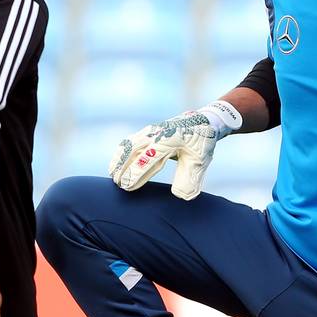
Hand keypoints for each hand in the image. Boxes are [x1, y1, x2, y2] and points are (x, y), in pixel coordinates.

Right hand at [108, 102, 239, 199]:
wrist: (204, 121)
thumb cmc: (202, 142)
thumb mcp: (201, 161)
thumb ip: (190, 179)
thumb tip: (180, 196)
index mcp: (171, 138)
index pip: (149, 156)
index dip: (136, 172)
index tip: (127, 186)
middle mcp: (158, 132)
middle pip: (133, 149)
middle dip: (122, 167)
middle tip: (117, 185)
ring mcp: (151, 131)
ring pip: (128, 144)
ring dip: (118, 160)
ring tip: (112, 176)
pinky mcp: (147, 132)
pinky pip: (130, 142)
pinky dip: (121, 153)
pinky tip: (116, 165)